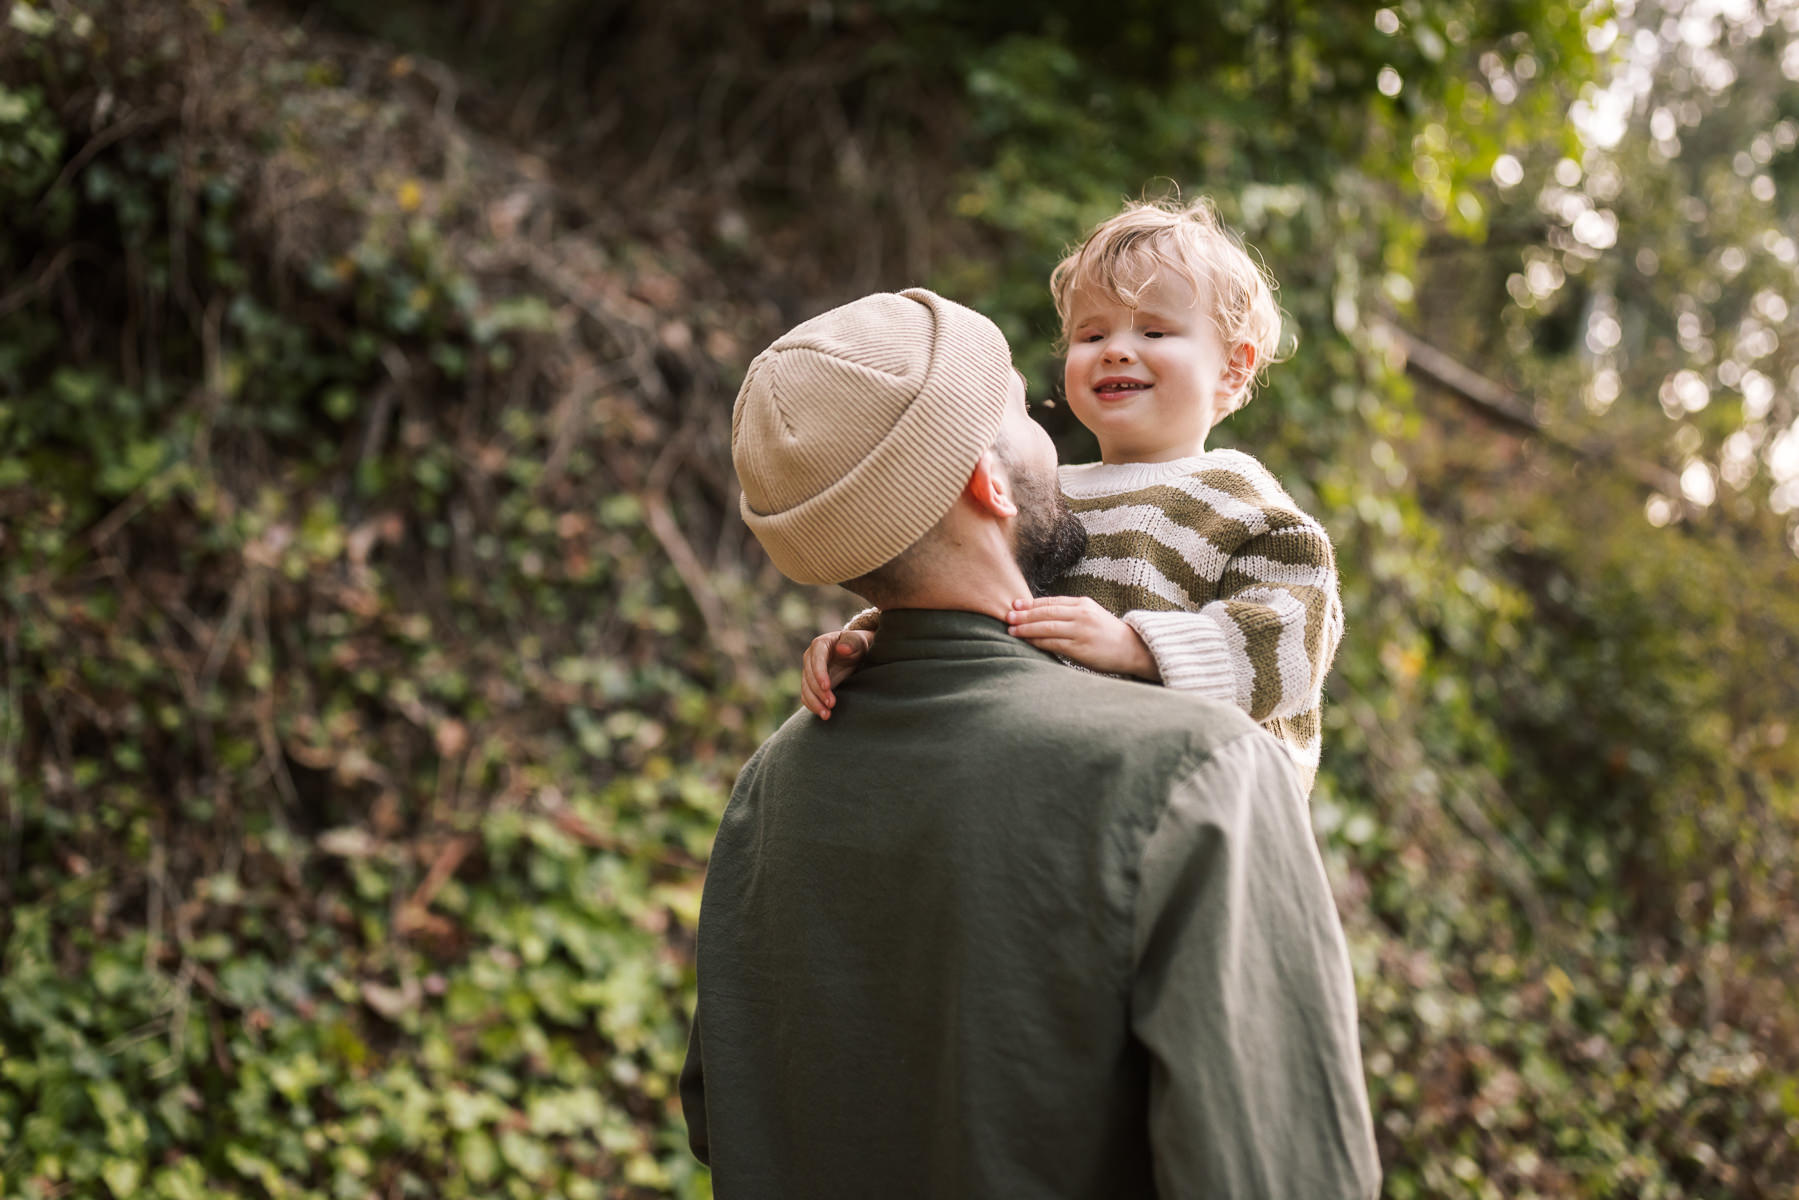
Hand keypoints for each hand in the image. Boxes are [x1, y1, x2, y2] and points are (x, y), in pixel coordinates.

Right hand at [799, 629, 874, 718]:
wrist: (856, 652)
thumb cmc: (858, 644)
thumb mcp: (858, 641)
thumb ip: (851, 643)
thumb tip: (842, 648)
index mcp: (820, 645)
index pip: (816, 660)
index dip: (819, 674)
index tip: (827, 687)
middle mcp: (810, 658)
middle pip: (809, 677)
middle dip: (819, 692)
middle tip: (832, 704)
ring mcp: (810, 672)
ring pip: (806, 689)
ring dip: (815, 703)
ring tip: (827, 714)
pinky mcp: (812, 684)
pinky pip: (807, 696)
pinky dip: (814, 706)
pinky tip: (824, 714)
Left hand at [1005, 596, 1159, 679]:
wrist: (1132, 649)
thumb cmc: (1107, 634)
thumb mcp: (1091, 615)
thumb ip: (1070, 613)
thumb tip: (1041, 615)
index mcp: (1083, 604)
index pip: (1051, 601)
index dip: (1031, 604)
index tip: (1015, 605)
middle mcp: (1081, 614)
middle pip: (1046, 612)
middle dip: (1024, 615)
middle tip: (1007, 616)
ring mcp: (1081, 631)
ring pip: (1047, 627)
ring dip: (1027, 629)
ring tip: (1012, 630)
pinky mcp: (1081, 648)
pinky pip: (1054, 644)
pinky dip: (1038, 642)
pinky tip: (1027, 642)